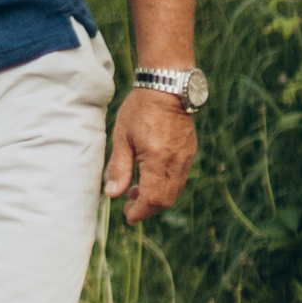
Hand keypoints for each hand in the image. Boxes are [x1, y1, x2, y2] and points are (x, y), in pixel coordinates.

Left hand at [105, 80, 198, 224]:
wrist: (167, 87)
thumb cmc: (140, 109)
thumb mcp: (122, 136)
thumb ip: (119, 167)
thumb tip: (112, 194)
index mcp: (157, 160)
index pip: (152, 199)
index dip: (140, 211)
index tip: (128, 216)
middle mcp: (176, 163)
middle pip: (165, 200)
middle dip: (147, 208)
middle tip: (128, 205)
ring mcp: (186, 158)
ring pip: (174, 191)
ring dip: (156, 197)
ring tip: (134, 190)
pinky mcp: (189, 153)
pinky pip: (179, 178)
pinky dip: (165, 185)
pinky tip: (149, 177)